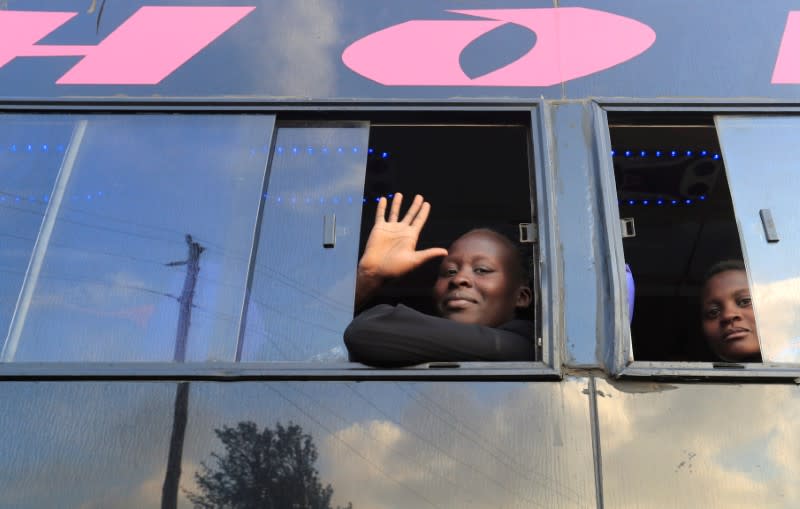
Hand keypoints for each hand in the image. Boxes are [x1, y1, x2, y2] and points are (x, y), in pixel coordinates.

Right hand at [355, 193, 446, 307]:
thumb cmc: (396, 269)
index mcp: (411, 237)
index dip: (423, 212)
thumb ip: (429, 254)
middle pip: (410, 215)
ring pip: (395, 213)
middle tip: (419, 196)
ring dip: (397, 204)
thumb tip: (446, 252)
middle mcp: (401, 231)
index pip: (419, 221)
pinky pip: (381, 215)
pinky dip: (382, 207)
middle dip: (415, 206)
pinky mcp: (379, 229)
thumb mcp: (415, 260)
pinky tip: (384, 199)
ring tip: (400, 194)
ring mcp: (390, 229)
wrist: (377, 270)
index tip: (427, 204)